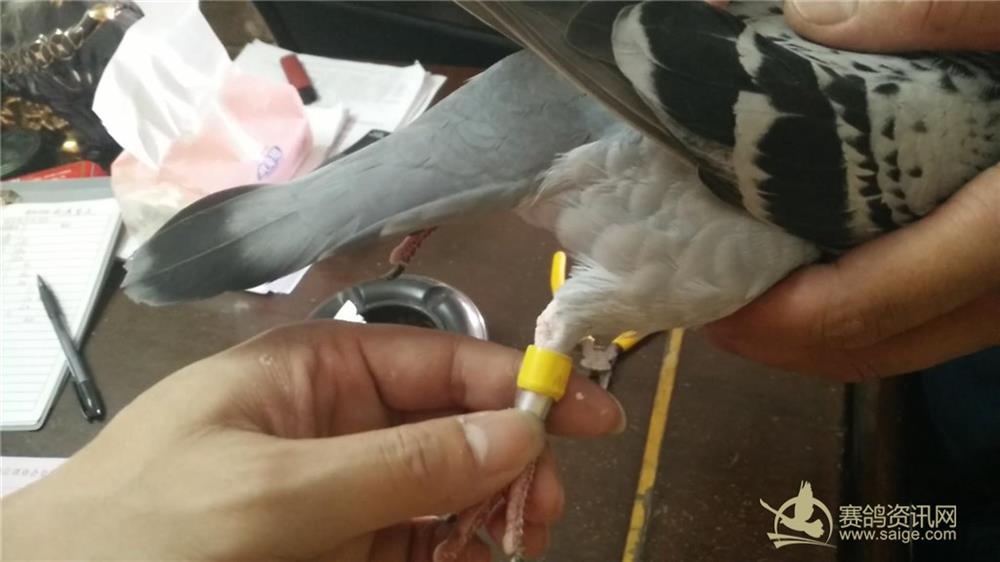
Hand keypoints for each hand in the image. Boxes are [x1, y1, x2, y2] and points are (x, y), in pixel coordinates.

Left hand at [1, 322, 623, 560]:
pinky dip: (453, 552)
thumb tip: (519, 433)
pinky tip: (473, 560)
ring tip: (514, 544)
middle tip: (541, 513)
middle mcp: (339, 423)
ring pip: (445, 492)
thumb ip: (402, 465)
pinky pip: (417, 542)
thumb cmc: (151, 526)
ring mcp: (340, 491)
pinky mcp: (339, 546)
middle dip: (507, 462)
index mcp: (319, 372)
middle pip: (454, 430)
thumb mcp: (276, 490)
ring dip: (487, 516)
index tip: (592, 414)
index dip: (518, 383)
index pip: (440, 362)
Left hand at [704, 1, 999, 379]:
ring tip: (758, 282)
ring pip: (912, 342)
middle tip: (714, 301)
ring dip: (826, 327)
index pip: (867, 308)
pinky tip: (835, 258)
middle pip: (878, 349)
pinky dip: (876, 305)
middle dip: (784, 340)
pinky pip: (943, 316)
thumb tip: (808, 19)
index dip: (775, 323)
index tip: (709, 307)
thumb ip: (944, 9)